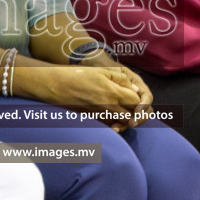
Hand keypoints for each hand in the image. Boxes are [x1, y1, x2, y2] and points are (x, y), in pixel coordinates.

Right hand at [26, 64, 150, 131]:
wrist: (57, 86)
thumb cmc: (78, 75)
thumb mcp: (102, 71)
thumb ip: (121, 79)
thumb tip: (135, 90)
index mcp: (113, 92)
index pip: (138, 101)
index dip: (142, 100)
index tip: (138, 97)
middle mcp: (108, 106)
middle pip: (134, 116)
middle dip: (138, 113)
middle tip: (137, 108)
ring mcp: (101, 116)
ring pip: (124, 124)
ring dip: (128, 120)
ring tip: (128, 114)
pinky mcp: (94, 121)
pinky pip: (111, 128)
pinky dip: (117, 125)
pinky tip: (115, 120)